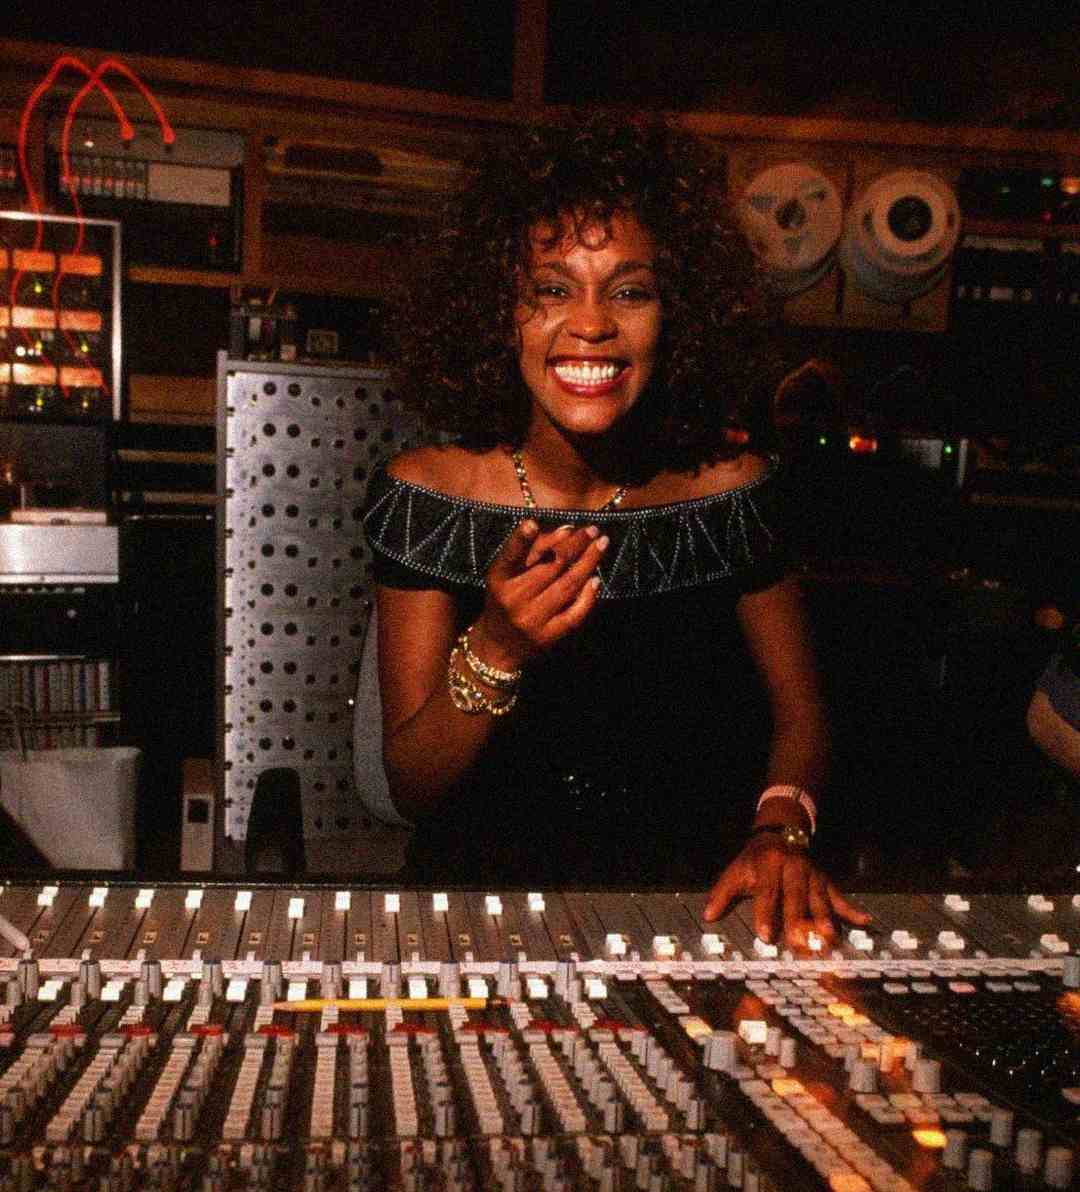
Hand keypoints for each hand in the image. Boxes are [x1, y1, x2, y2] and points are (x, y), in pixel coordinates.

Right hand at [470, 520, 607, 668]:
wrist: (497, 646)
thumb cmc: (505, 600)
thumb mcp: (508, 574)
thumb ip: (535, 549)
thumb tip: (567, 530)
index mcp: (499, 580)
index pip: (510, 557)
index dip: (520, 540)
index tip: (532, 523)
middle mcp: (513, 599)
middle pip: (550, 567)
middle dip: (574, 545)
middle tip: (593, 530)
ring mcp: (532, 619)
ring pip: (566, 587)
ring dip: (587, 563)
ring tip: (601, 545)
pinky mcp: (547, 636)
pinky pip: (574, 613)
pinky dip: (587, 596)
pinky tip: (596, 579)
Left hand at [703, 835, 869, 950]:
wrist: (781, 832)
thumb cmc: (756, 859)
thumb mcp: (737, 870)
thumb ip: (723, 893)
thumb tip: (708, 916)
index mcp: (769, 865)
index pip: (767, 891)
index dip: (766, 912)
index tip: (765, 935)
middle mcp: (793, 868)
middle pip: (796, 897)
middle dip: (798, 920)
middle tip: (799, 942)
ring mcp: (812, 874)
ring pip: (819, 898)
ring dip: (824, 919)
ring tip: (829, 939)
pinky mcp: (825, 880)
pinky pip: (839, 896)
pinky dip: (851, 909)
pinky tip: (865, 921)